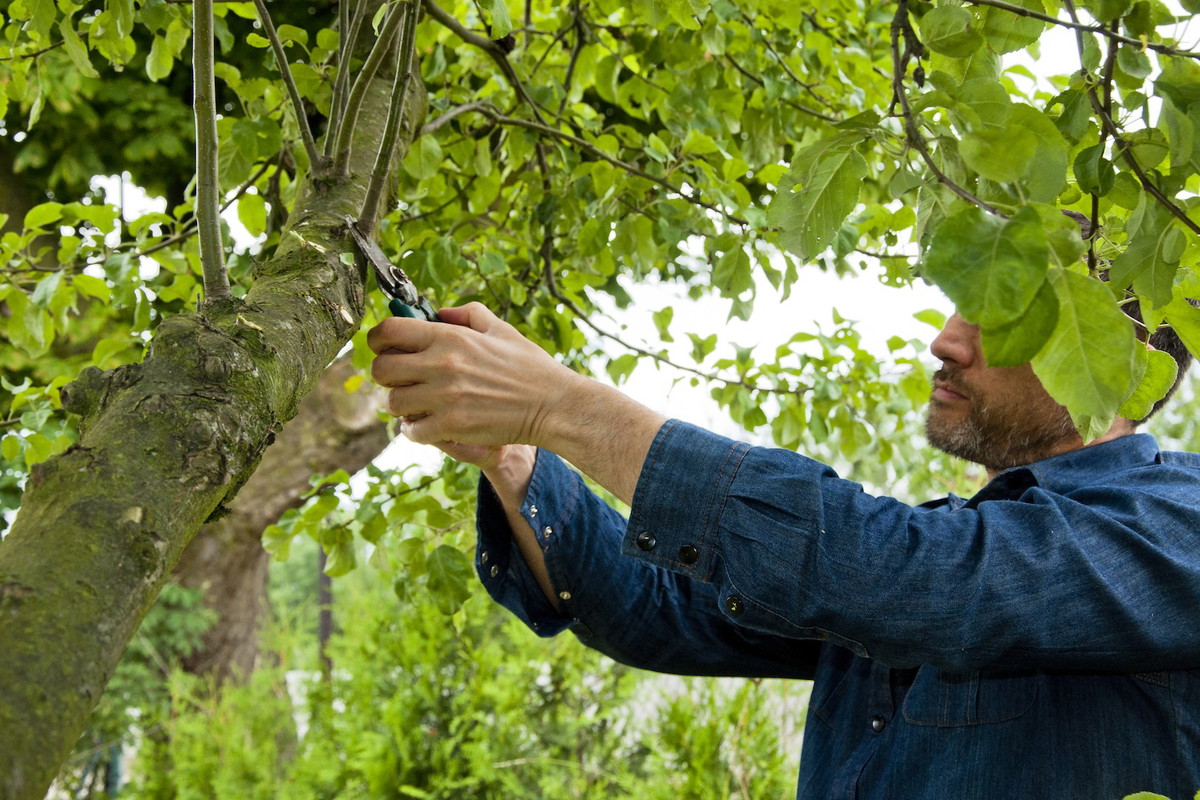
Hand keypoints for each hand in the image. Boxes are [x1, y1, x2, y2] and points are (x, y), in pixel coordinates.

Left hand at [368, 303, 581, 450]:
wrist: (552, 404)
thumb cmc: (529, 366)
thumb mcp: (501, 329)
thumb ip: (468, 314)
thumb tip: (439, 311)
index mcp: (450, 337)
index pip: (389, 331)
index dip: (378, 340)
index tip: (383, 347)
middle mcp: (442, 365)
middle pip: (382, 369)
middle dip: (386, 374)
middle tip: (402, 378)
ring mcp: (445, 398)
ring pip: (393, 402)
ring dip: (401, 403)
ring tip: (417, 403)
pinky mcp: (451, 426)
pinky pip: (412, 430)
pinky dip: (415, 429)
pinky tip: (427, 424)